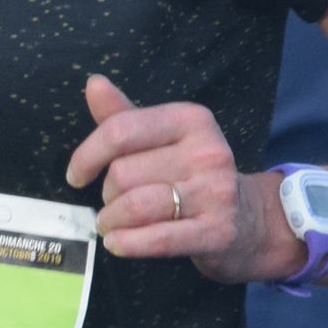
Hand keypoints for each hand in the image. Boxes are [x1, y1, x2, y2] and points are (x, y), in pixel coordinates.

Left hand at [65, 72, 286, 283]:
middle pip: (123, 173)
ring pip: (135, 205)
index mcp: (191, 120)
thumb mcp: (163, 140)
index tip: (76, 175)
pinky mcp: (218, 231)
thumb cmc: (194, 175)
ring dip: (112, 220)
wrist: (251, 219)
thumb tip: (94, 84)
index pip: (121, 131)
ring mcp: (215, 192)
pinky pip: (158, 239)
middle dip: (107, 194)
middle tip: (113, 203)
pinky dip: (128, 243)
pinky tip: (117, 243)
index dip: (87, 155)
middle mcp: (207, 151)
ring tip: (111, 225)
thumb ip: (125, 116)